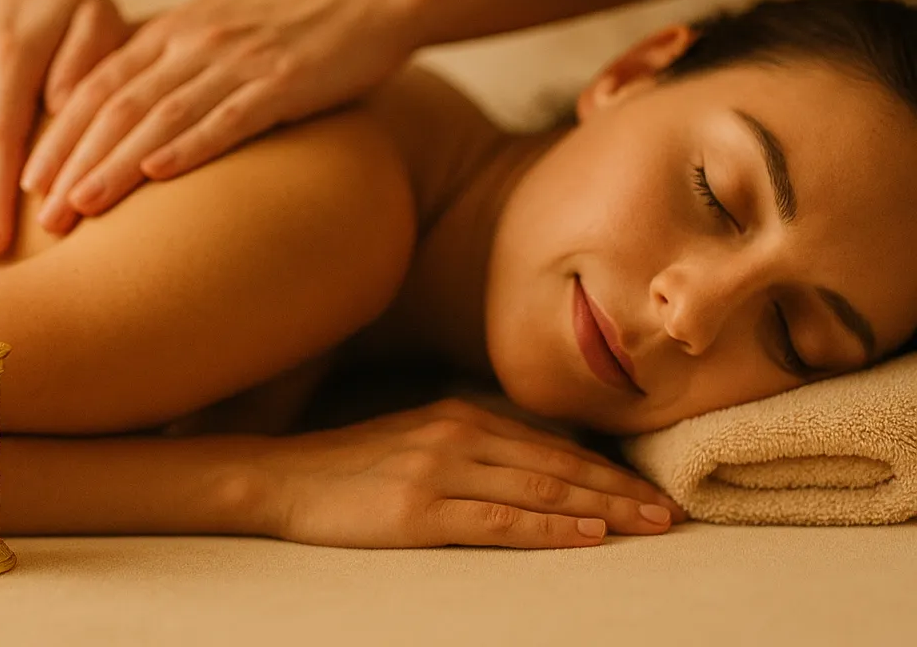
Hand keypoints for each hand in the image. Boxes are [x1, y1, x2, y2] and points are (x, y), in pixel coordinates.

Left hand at [19, 0, 414, 233]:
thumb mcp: (220, 31)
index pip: (97, 86)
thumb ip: (173, 65)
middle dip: (71, 161)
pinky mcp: (281, 83)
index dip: (58, 134)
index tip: (28, 180)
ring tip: (79, 208)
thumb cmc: (295, 25)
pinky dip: (187, 149)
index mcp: (174, 31)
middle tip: (39, 214)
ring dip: (113, 166)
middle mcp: (194, 42)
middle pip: (115, 106)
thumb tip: (127, 114)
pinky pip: (226, 119)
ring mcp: (236, 61)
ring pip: (158, 117)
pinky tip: (158, 179)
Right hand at [260, 398, 686, 548]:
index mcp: (459, 416)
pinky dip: (550, 529)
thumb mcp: (415, 440)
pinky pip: (500, 521)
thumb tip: (532, 468)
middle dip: (621, 491)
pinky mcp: (420, 510)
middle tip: (672, 514)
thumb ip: (471, 447)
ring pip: (541, 491)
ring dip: (603, 510)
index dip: (608, 470)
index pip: (552, 446)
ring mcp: (438, 471)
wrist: (282, 481)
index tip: (652, 492)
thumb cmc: (349, 468)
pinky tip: (588, 537)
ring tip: (649, 526)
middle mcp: (456, 435)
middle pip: (558, 467)